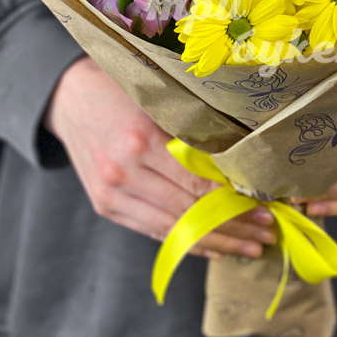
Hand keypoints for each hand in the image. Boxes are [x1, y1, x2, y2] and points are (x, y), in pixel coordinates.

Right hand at [44, 56, 275, 258]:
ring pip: (173, 230)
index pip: (197, 185)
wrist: (68, 97)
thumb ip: (194, 131)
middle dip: (233, 228)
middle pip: (189, 213)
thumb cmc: (122, 89)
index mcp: (141, 142)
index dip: (235, 202)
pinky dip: (186, 242)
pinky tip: (215, 247)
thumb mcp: (159, 100)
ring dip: (215, 242)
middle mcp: (123, 174)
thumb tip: (242, 163)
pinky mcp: (106, 207)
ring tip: (250, 247)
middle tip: (267, 233)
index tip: (266, 208)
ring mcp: (111, 194)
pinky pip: (153, 232)